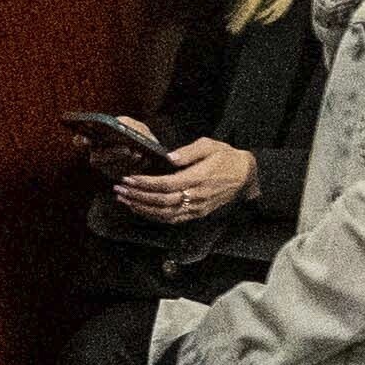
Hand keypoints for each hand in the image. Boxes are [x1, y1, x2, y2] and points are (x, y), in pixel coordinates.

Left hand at [106, 132, 255, 225]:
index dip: (145, 183)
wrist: (246, 176)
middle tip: (119, 189)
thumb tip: (169, 157)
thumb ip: (188, 152)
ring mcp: (196, 208)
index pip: (165, 184)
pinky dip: (154, 216)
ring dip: (142, 209)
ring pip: (165, 214)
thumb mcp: (209, 146)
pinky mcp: (197, 213)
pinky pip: (172, 219)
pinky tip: (141, 210)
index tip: (129, 178)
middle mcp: (195, 196)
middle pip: (161, 202)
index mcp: (197, 178)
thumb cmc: (226, 157)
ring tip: (124, 200)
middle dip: (137, 196)